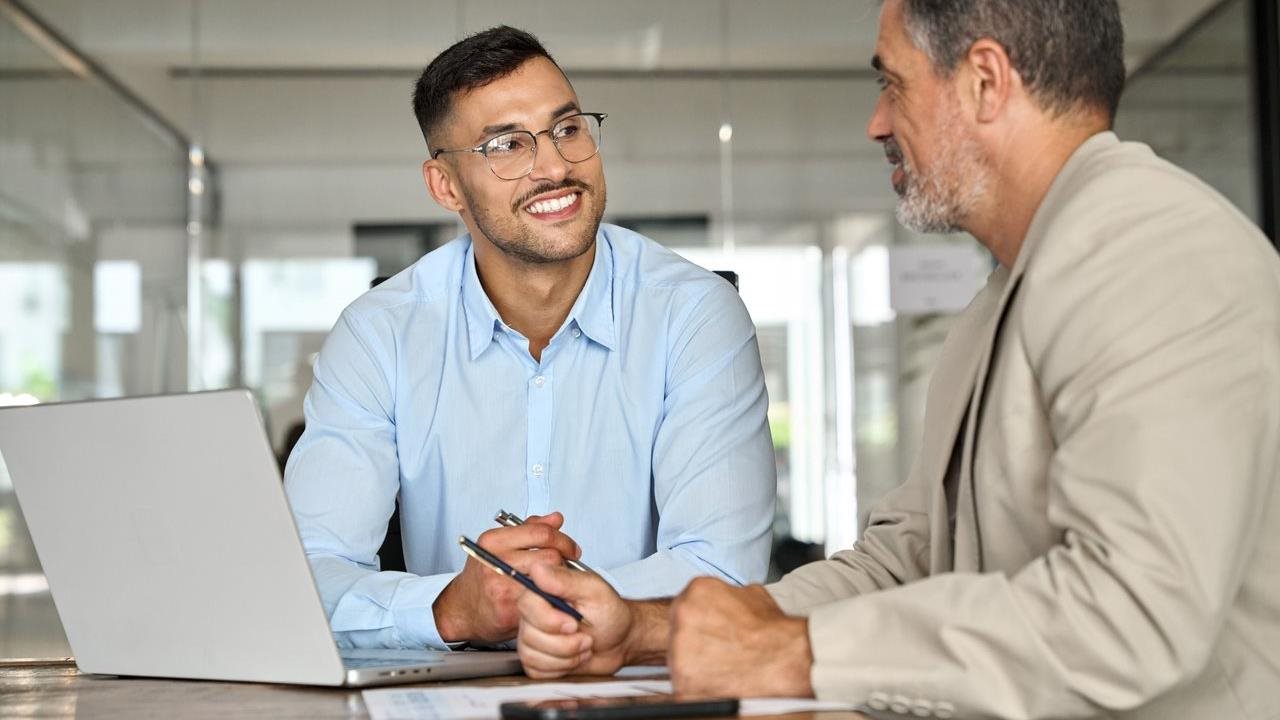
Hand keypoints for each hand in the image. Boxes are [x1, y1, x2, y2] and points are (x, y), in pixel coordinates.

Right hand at [433, 512, 580, 643]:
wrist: (463, 610)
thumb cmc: (483, 577)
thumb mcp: (499, 545)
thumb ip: (529, 529)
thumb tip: (556, 518)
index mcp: (493, 540)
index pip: (541, 532)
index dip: (563, 540)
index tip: (571, 549)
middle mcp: (496, 560)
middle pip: (549, 555)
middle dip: (565, 561)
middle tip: (568, 567)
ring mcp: (502, 585)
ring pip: (550, 578)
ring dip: (560, 580)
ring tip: (558, 581)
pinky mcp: (509, 609)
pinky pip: (545, 600)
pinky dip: (553, 598)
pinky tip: (551, 597)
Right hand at [516, 562, 653, 677]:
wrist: (620, 641)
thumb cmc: (610, 614)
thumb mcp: (594, 591)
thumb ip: (565, 580)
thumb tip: (538, 569)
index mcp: (545, 591)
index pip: (527, 603)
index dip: (549, 619)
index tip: (573, 623)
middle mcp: (534, 614)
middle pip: (529, 633)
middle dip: (564, 642)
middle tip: (586, 636)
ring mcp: (532, 637)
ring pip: (532, 654)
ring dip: (566, 655)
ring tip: (583, 645)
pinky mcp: (536, 659)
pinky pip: (536, 670)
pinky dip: (561, 667)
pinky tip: (574, 657)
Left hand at [669, 578, 813, 697]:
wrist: (784, 657)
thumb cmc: (772, 629)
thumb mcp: (751, 594)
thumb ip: (727, 596)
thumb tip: (725, 602)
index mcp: (697, 591)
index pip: (685, 607)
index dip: (698, 625)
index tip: (709, 635)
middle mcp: (682, 615)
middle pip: (676, 632)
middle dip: (693, 644)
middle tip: (716, 653)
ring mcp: (679, 648)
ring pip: (678, 660)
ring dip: (695, 667)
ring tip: (721, 669)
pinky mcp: (682, 681)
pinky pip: (683, 687)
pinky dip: (699, 689)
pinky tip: (719, 684)